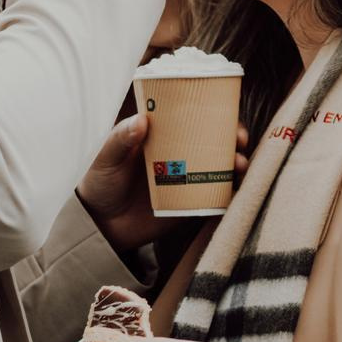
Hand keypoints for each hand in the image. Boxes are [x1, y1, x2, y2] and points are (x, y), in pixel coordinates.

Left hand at [76, 109, 250, 253]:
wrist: (100, 227)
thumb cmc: (101, 184)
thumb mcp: (107, 159)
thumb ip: (120, 139)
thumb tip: (141, 120)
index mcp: (163, 137)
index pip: (194, 119)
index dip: (216, 114)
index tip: (229, 115)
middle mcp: (180, 155)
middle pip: (216, 142)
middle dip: (234, 138)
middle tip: (240, 141)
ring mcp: (188, 180)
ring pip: (221, 167)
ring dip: (237, 164)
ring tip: (240, 166)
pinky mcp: (190, 205)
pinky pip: (217, 197)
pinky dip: (231, 193)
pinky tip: (237, 191)